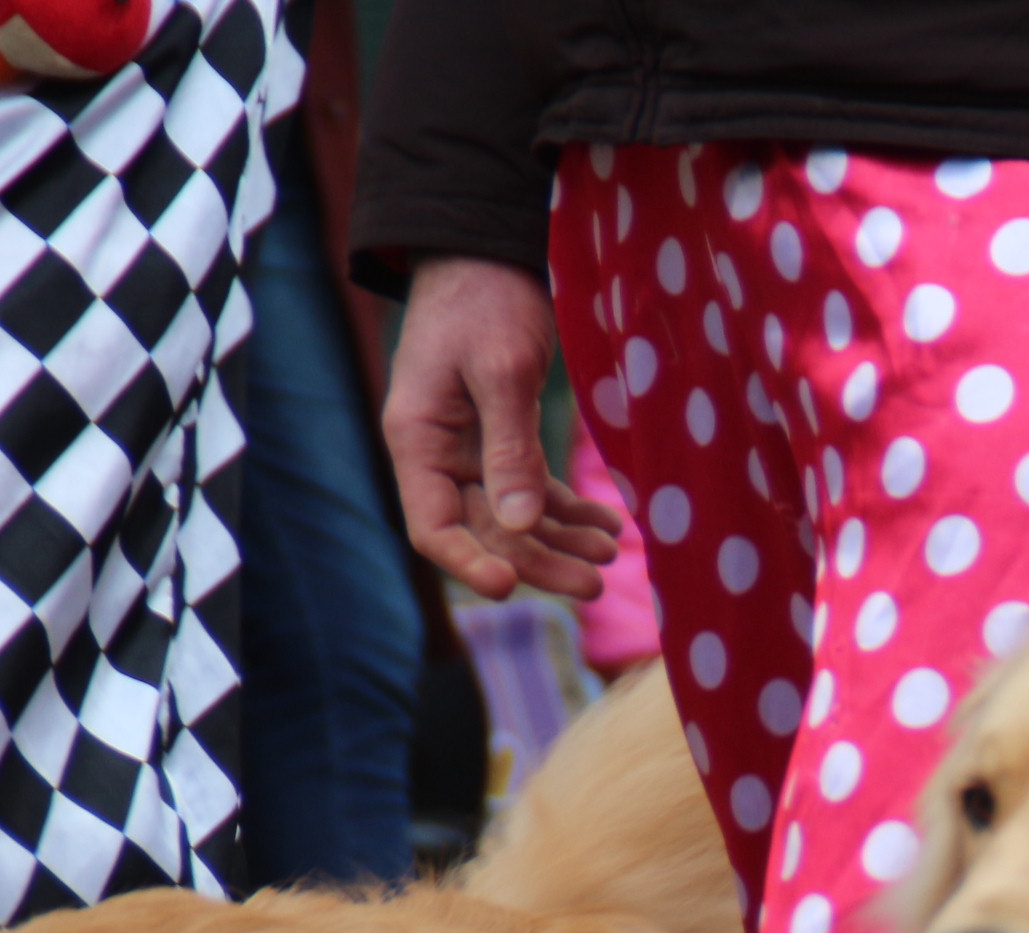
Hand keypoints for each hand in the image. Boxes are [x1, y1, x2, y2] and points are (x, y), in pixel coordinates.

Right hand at [382, 256, 622, 600]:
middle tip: (594, 584)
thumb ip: (510, 448)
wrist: (486, 250)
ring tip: (610, 554)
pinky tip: (606, 526)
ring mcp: (470, 450)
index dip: (469, 562)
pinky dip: (568, 511)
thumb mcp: (501, 370)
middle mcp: (439, 456)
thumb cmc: (485, 300)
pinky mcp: (502, 438)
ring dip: (561, 541)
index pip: (433, 526)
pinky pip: (534, 490)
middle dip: (538, 560)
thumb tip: (521, 524)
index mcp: (418, 441)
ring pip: (515, 518)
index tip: (511, 586)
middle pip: (484, 531)